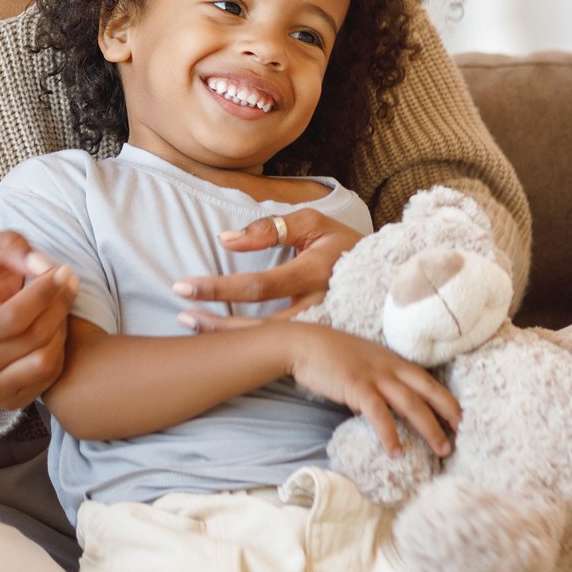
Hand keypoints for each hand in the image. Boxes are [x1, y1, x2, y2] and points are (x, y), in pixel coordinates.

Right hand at [0, 231, 78, 415]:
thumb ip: (11, 248)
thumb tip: (38, 265)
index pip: (12, 317)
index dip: (44, 293)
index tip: (63, 272)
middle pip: (32, 337)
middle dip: (58, 306)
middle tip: (71, 284)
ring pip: (43, 360)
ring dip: (60, 329)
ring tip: (59, 308)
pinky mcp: (10, 401)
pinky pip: (48, 378)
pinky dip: (58, 352)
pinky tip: (54, 332)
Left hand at [173, 208, 363, 330]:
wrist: (389, 274)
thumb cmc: (343, 242)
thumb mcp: (311, 223)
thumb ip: (268, 229)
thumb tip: (226, 239)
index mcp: (313, 273)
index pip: (257, 285)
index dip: (219, 287)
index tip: (183, 286)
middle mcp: (317, 305)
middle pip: (259, 326)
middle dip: (217, 324)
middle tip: (181, 318)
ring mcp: (322, 328)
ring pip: (270, 343)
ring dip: (230, 339)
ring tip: (194, 330)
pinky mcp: (323, 341)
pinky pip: (283, 348)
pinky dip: (252, 349)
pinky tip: (226, 348)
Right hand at [283, 322, 460, 455]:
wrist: (304, 344)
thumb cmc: (331, 353)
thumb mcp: (365, 360)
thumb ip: (382, 376)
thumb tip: (392, 400)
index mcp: (395, 360)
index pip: (431, 382)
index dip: (449, 401)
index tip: (462, 421)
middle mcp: (391, 367)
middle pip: (431, 392)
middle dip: (450, 416)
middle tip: (463, 438)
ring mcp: (375, 376)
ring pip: (412, 405)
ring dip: (430, 429)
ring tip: (442, 450)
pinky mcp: (357, 387)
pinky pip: (379, 414)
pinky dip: (390, 434)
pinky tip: (396, 452)